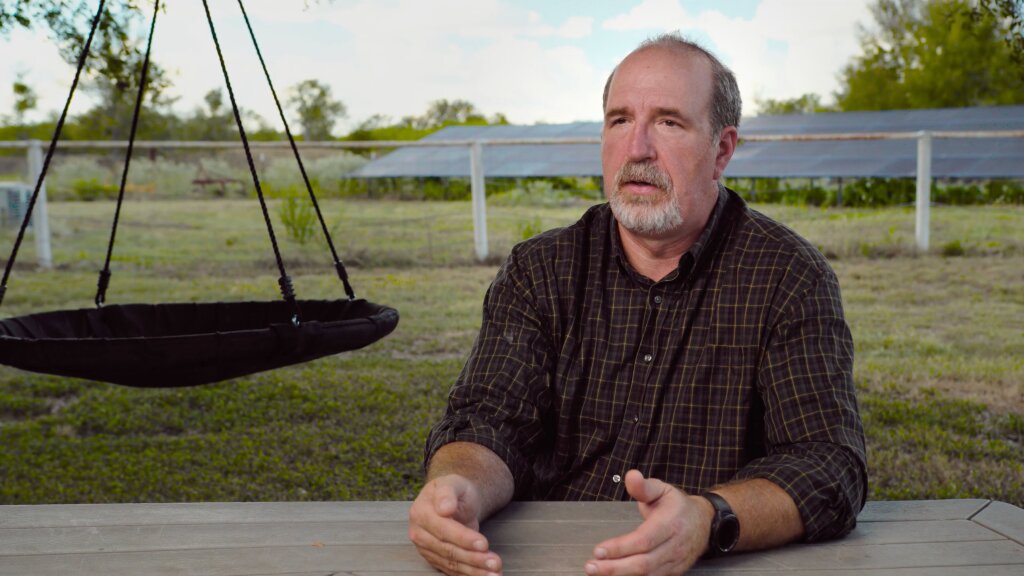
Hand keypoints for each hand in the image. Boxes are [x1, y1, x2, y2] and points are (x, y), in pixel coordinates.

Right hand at [408, 474, 503, 575]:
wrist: (454, 500)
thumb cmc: (454, 490)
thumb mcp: (452, 483)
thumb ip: (447, 493)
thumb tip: (444, 508)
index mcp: (421, 512)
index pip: (443, 529)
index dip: (463, 538)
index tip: (483, 543)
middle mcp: (420, 534)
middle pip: (448, 550)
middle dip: (474, 558)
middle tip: (495, 562)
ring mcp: (427, 549)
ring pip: (452, 563)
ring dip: (474, 571)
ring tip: (495, 573)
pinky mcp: (436, 559)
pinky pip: (453, 570)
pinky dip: (471, 574)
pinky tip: (487, 575)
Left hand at [584, 470, 712, 575]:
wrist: (704, 522)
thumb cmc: (678, 506)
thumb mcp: (661, 489)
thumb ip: (643, 486)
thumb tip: (631, 476)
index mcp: (671, 523)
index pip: (644, 540)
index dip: (621, 547)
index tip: (599, 550)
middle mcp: (674, 545)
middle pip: (643, 563)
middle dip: (615, 567)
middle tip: (591, 566)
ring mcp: (675, 561)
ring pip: (647, 574)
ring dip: (620, 575)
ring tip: (597, 571)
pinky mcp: (673, 572)